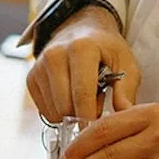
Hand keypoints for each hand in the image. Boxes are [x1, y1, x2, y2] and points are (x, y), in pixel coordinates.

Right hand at [28, 6, 141, 123]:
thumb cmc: (105, 48)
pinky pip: (45, 111)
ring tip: (83, 98)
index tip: (98, 130)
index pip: (82, 94)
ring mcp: (40, 67)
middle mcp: (55, 55)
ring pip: (54, 112)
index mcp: (81, 48)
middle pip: (65, 107)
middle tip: (96, 104)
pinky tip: (69, 97)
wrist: (81, 28)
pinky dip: (59, 112)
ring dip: (70, 114)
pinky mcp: (31, 78)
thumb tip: (125, 115)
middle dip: (82, 115)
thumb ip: (127, 90)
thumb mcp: (125, 62)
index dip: (90, 118)